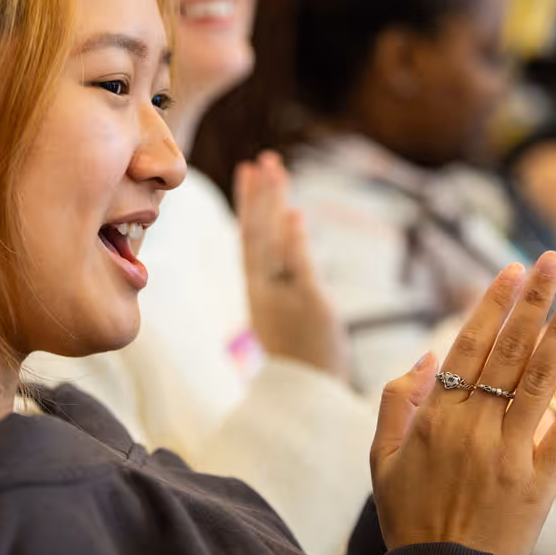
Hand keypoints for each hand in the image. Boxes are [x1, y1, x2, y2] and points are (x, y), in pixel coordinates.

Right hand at [235, 151, 349, 381]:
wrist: (306, 393)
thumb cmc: (300, 353)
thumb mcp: (284, 310)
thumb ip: (285, 276)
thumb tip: (286, 242)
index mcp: (259, 288)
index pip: (250, 237)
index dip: (249, 203)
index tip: (247, 171)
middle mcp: (265, 288)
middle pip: (256, 232)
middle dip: (258, 195)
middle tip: (261, 160)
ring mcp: (283, 295)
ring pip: (272, 242)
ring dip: (271, 204)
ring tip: (273, 169)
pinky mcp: (308, 305)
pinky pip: (297, 268)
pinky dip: (293, 240)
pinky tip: (292, 212)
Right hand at [371, 253, 555, 554]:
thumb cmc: (408, 513)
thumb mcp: (380, 456)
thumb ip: (397, 401)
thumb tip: (424, 355)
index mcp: (435, 417)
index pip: (469, 346)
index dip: (491, 305)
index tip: (508, 271)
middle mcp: (474, 427)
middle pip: (509, 352)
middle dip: (531, 302)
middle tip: (549, 262)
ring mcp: (510, 454)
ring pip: (542, 382)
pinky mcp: (540, 482)